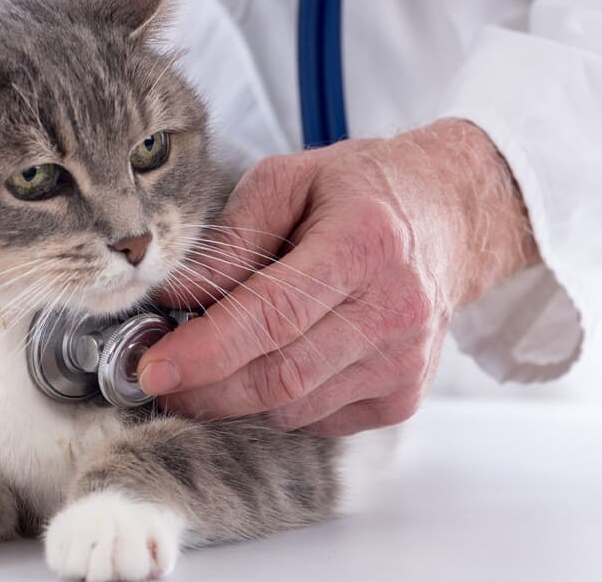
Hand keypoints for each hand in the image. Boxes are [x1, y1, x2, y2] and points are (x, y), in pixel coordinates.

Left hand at [141, 119, 539, 435]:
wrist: (450, 217)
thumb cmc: (360, 193)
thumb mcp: (287, 181)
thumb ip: (228, 240)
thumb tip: (170, 294)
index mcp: (364, 246)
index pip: (273, 316)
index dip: (206, 351)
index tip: (152, 368)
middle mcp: (394, 311)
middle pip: (280, 376)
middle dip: (204, 389)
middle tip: (155, 379)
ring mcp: (404, 361)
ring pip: (292, 408)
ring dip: (234, 397)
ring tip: (209, 363)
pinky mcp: (402, 396)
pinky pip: (316, 420)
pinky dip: (276, 404)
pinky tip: (269, 364)